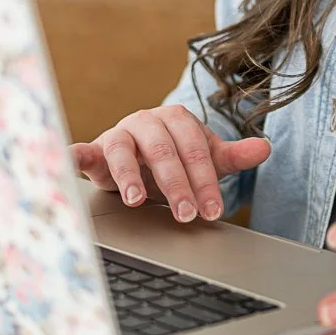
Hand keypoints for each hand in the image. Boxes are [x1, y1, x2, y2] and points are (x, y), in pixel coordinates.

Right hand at [70, 105, 270, 222]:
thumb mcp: (206, 159)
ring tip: (136, 201)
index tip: (213, 210)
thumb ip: (233, 155)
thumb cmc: (176, 159)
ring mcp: (119, 134)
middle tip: (185, 215)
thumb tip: (265, 149)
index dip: (205, 180)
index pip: (195, 149)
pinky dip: (75, 155)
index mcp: (177, 119)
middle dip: (176, 184)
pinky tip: (70, 163)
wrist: (141, 161)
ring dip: (129, 175)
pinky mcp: (96, 150)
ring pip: (123, 149)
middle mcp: (147, 121)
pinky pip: (83, 150)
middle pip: (162, 150)